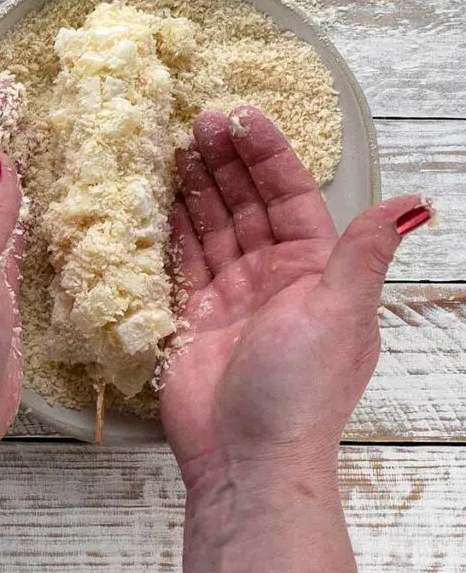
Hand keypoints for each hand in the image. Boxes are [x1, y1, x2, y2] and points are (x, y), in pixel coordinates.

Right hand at [160, 106, 427, 491]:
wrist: (245, 455)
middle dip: (226, 162)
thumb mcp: (340, 312)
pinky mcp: (192, 315)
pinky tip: (157, 196)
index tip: (243, 117)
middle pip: (248, 204)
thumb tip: (415, 202)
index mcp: (314, 271)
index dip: (268, 155)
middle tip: (198, 121)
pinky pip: (181, 259)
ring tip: (174, 145)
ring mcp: (230, 296)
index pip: (290, 197)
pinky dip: (170, 227)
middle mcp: (273, 277)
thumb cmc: (300, 388)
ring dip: (196, 186)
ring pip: (212, 226)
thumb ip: (363, 252)